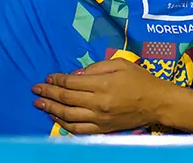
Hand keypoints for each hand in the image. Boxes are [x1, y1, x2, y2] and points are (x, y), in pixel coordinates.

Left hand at [32, 58, 169, 133]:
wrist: (157, 102)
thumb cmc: (140, 79)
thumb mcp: (120, 64)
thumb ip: (96, 67)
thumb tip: (75, 75)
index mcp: (103, 84)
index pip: (71, 82)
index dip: (56, 79)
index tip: (47, 77)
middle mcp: (98, 103)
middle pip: (66, 98)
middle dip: (48, 93)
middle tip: (35, 89)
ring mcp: (99, 118)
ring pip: (68, 115)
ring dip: (51, 109)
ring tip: (39, 104)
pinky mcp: (102, 129)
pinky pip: (78, 129)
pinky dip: (63, 124)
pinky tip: (55, 118)